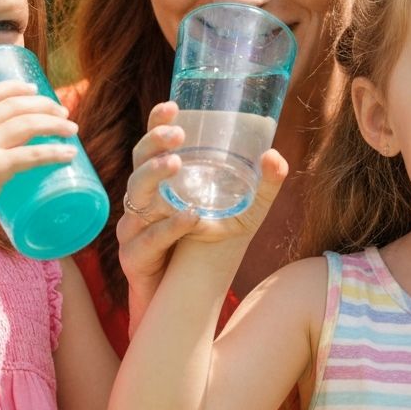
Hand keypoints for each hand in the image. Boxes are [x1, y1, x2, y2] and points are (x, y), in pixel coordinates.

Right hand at [0, 80, 78, 239]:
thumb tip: (1, 163)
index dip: (14, 88)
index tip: (35, 88)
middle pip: (15, 105)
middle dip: (44, 105)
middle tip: (63, 113)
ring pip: (27, 124)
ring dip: (54, 125)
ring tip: (72, 130)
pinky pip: (32, 154)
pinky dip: (54, 152)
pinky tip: (69, 154)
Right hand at [118, 101, 288, 331]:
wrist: (180, 305)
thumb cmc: (204, 251)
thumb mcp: (240, 216)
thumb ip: (261, 188)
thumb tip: (275, 156)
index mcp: (161, 185)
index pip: (152, 147)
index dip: (157, 124)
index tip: (172, 105)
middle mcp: (143, 203)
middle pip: (139, 165)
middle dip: (154, 145)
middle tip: (178, 134)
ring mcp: (134, 230)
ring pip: (136, 199)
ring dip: (155, 178)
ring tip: (178, 164)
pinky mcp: (134, 259)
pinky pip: (147, 240)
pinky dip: (168, 227)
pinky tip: (189, 216)